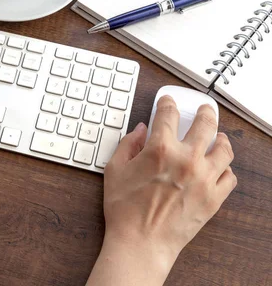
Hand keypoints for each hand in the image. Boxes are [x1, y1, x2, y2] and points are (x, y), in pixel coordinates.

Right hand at [87, 96, 236, 285]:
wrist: (141, 242)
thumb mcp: (114, 170)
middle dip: (204, 112)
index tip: (168, 102)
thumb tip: (139, 130)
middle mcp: (187, 159)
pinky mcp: (214, 197)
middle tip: (204, 109)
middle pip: (205, 124)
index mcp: (160, 149)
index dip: (168, 103)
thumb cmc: (125, 209)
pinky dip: (225, 168)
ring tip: (218, 137)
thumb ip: (127, 144)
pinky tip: (218, 167)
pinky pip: (230, 176)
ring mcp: (204, 178)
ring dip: (221, 138)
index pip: (168, 114)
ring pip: (224, 149)